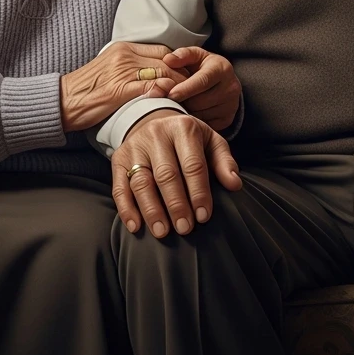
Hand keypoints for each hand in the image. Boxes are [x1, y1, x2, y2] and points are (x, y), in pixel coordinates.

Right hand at [59, 42, 188, 131]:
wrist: (62, 101)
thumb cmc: (85, 91)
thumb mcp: (110, 71)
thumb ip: (132, 69)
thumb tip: (155, 77)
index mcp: (122, 48)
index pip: (161, 50)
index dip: (177, 63)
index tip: (186, 76)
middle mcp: (124, 55)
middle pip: (166, 60)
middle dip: (183, 74)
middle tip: (194, 89)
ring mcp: (121, 71)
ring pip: (162, 72)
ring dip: (178, 85)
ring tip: (188, 98)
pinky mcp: (119, 89)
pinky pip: (150, 86)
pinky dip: (164, 92)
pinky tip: (171, 100)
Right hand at [111, 110, 241, 238]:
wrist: (154, 122)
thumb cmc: (188, 140)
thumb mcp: (211, 142)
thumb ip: (224, 162)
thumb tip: (235, 184)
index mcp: (183, 128)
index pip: (192, 165)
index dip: (199, 192)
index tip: (204, 216)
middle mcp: (156, 134)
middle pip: (166, 175)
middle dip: (176, 205)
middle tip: (185, 229)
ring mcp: (135, 146)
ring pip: (141, 182)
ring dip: (152, 210)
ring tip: (162, 232)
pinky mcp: (118, 159)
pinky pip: (120, 186)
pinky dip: (126, 208)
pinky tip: (135, 226)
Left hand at [161, 46, 241, 130]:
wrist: (223, 80)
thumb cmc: (204, 67)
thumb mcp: (195, 56)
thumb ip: (182, 55)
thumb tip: (168, 60)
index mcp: (222, 68)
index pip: (202, 81)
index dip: (185, 89)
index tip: (170, 94)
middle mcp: (231, 87)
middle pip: (200, 101)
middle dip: (183, 101)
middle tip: (170, 99)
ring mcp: (231, 105)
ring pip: (202, 115)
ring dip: (187, 112)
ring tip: (180, 104)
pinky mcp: (228, 119)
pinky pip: (206, 125)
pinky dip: (195, 121)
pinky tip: (190, 112)